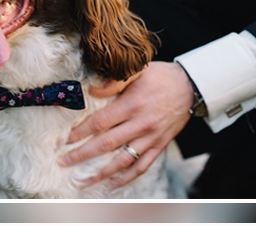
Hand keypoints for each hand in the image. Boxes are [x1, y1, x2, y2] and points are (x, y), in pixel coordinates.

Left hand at [60, 62, 194, 189]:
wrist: (191, 86)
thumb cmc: (160, 76)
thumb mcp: (138, 69)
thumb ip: (114, 81)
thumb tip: (91, 90)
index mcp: (131, 105)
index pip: (100, 122)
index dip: (80, 132)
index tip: (65, 139)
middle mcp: (140, 124)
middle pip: (106, 144)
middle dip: (83, 154)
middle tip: (64, 162)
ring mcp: (151, 137)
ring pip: (123, 160)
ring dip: (101, 173)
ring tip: (83, 180)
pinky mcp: (159, 145)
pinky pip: (142, 166)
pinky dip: (127, 177)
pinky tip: (112, 184)